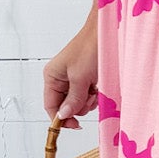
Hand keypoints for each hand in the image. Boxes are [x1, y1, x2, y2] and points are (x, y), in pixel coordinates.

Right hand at [43, 9, 99, 129]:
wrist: (107, 32)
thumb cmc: (90, 47)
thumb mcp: (80, 77)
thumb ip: (73, 99)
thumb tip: (65, 116)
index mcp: (52, 76)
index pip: (50, 106)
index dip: (61, 118)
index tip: (75, 125)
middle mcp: (60, 79)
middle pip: (65, 106)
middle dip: (78, 105)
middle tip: (88, 95)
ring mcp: (73, 79)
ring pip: (78, 102)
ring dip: (88, 100)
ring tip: (94, 87)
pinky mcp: (86, 78)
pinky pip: (88, 95)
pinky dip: (94, 94)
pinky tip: (98, 85)